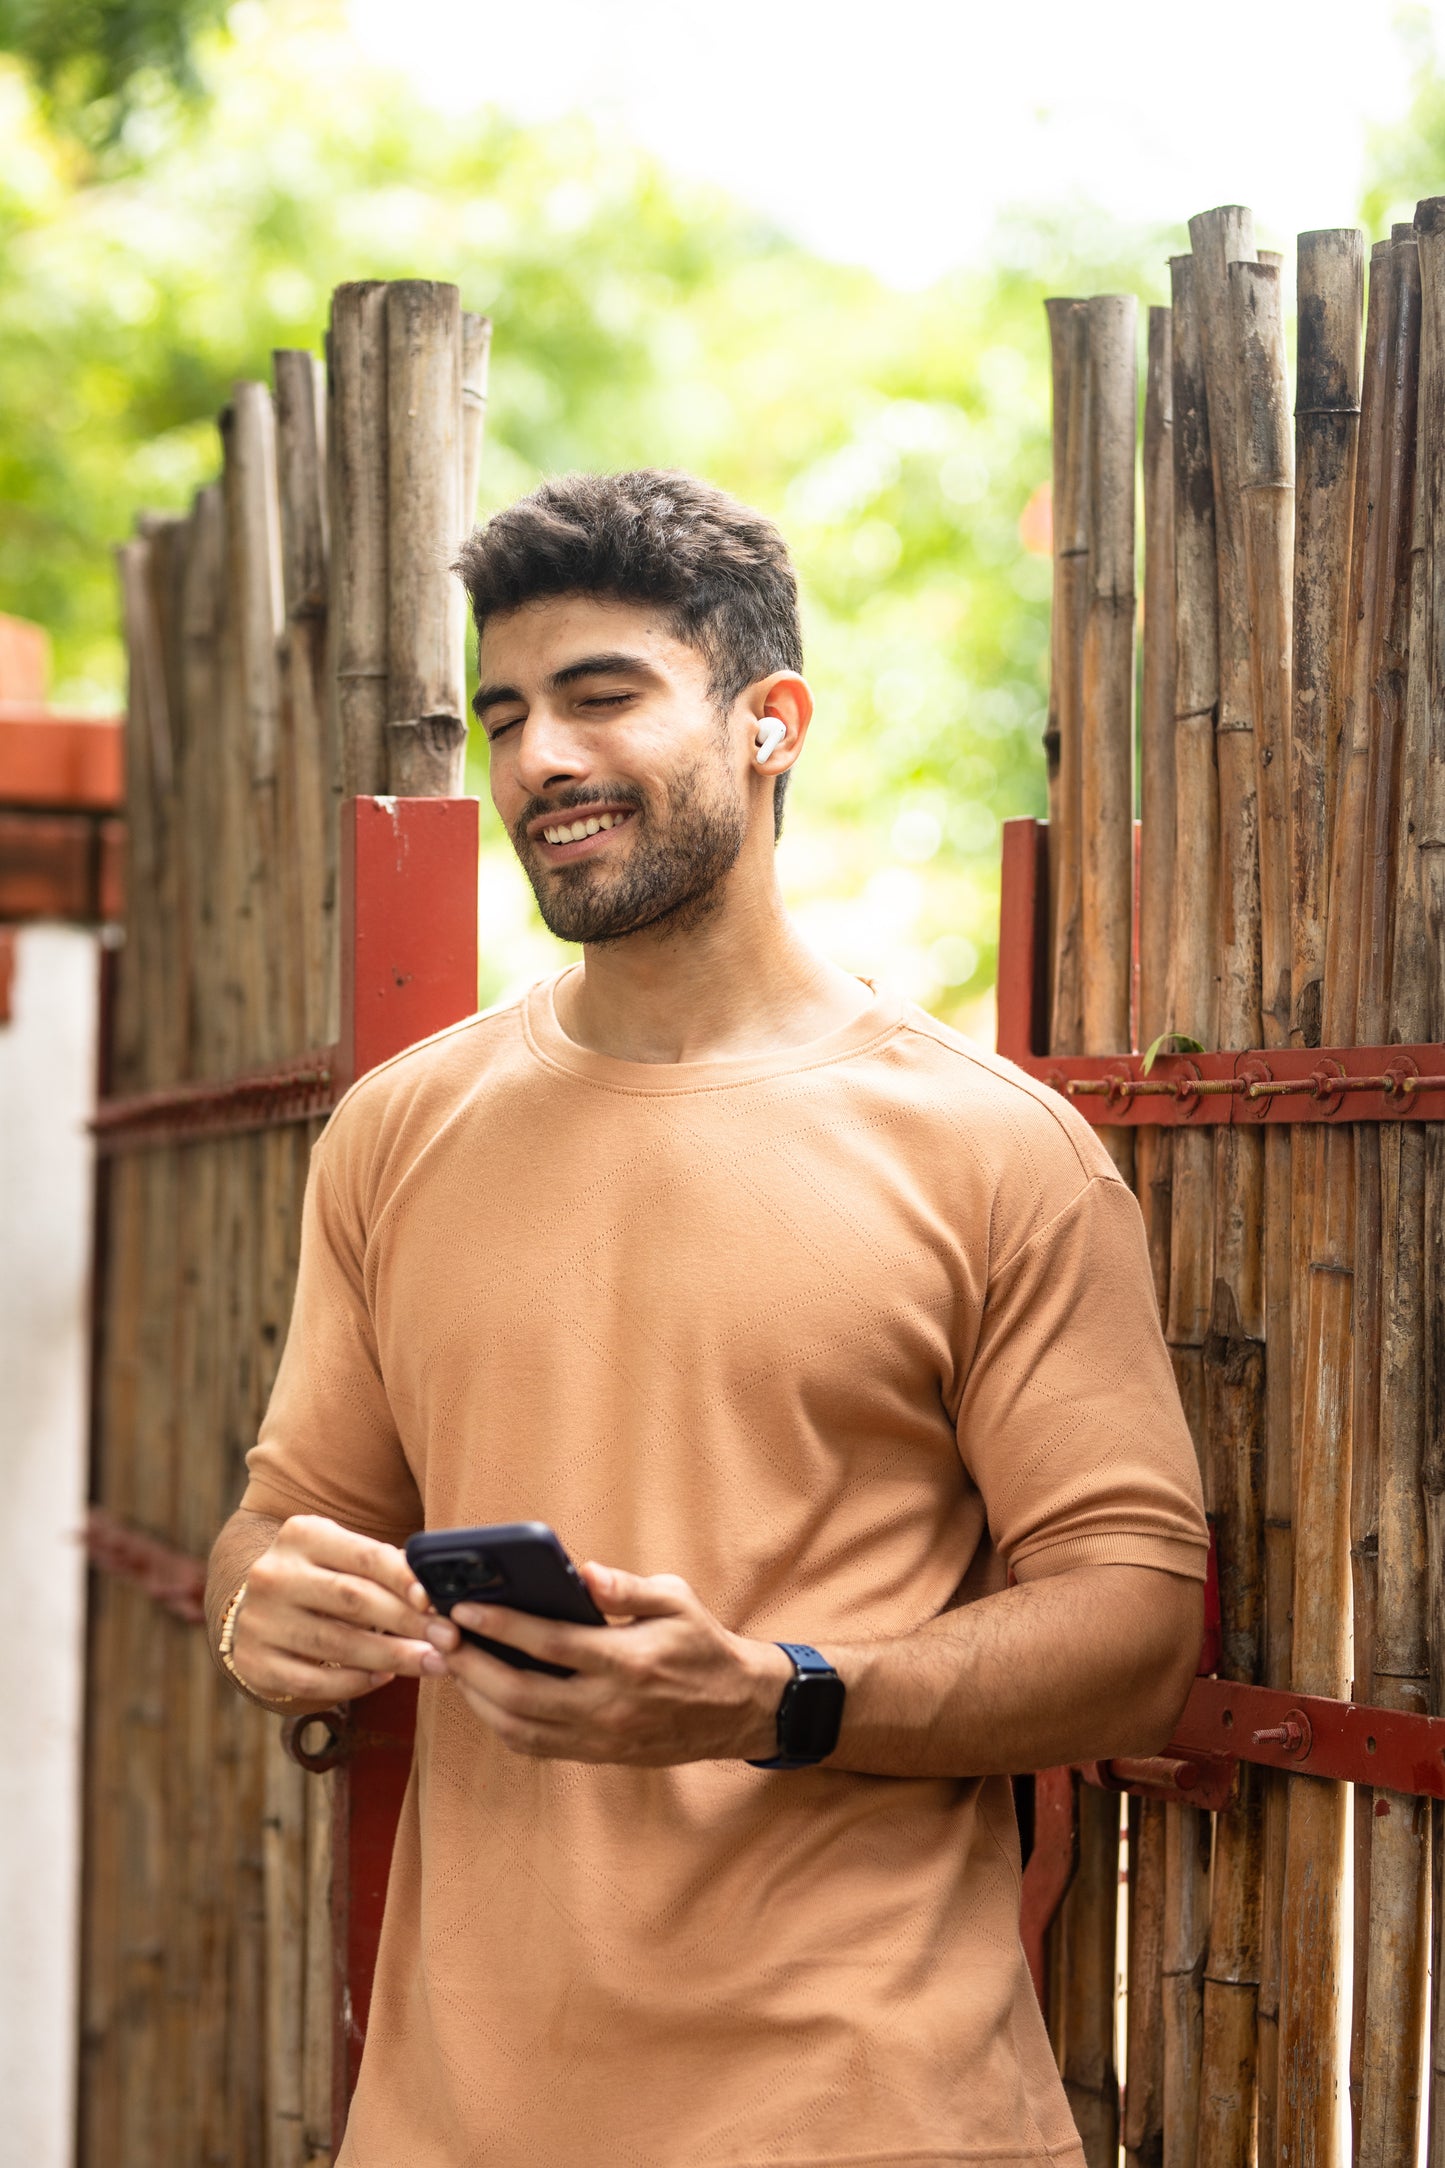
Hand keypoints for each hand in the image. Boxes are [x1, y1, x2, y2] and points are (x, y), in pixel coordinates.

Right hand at [230, 1514, 449, 1704]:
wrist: (252, 1605)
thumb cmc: (320, 1577)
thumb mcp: (343, 1555)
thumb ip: (385, 1565)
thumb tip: (440, 1589)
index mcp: (302, 1535)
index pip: (365, 1556)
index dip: (405, 1580)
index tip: (438, 1603)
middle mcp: (274, 1574)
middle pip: (354, 1600)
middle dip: (408, 1622)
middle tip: (449, 1640)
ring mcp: (259, 1620)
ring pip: (336, 1644)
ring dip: (391, 1657)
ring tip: (431, 1664)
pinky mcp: (253, 1662)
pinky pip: (312, 1682)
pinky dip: (353, 1683)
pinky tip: (383, 1678)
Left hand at [424, 1563, 793, 1765]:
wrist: (737, 1709)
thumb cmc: (702, 1645)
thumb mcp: (677, 1601)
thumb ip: (628, 1587)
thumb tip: (583, 1573)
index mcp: (627, 1662)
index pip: (550, 1645)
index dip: (500, 1626)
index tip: (462, 1607)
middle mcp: (607, 1707)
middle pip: (519, 1693)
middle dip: (470, 1665)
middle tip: (438, 1636)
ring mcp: (599, 1738)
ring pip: (518, 1727)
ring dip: (476, 1695)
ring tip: (450, 1662)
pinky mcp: (596, 1755)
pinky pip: (534, 1745)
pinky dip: (499, 1721)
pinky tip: (482, 1692)